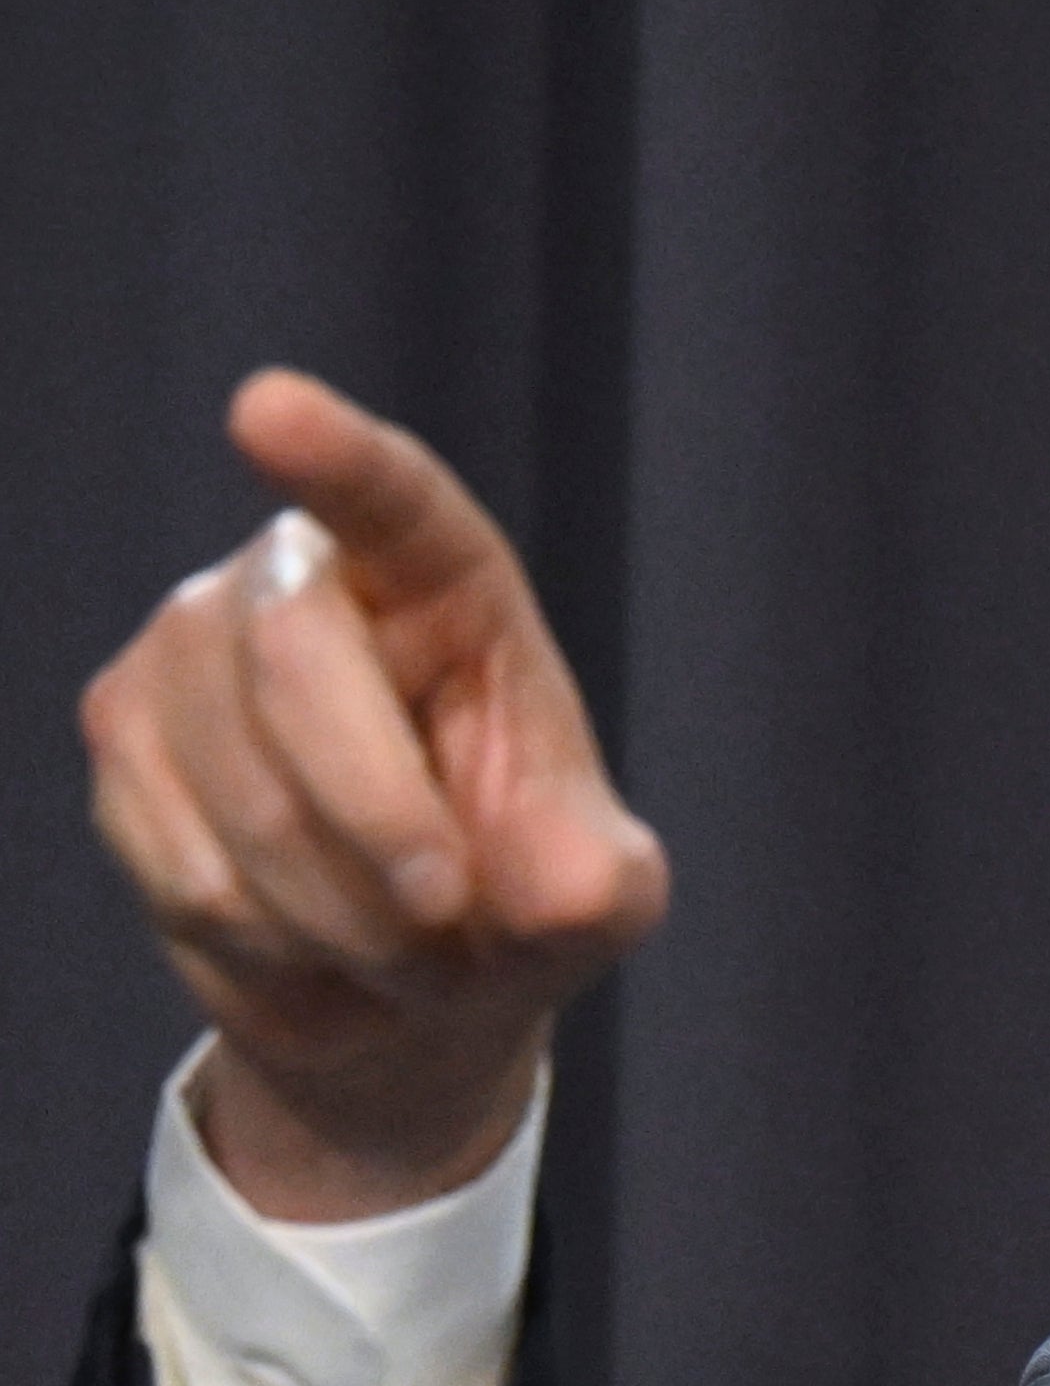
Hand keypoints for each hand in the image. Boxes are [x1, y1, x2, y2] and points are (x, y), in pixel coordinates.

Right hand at [79, 370, 665, 1215]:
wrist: (410, 978)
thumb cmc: (519, 892)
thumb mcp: (593, 890)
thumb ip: (592, 879)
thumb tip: (565, 888)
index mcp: (440, 582)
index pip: (392, 502)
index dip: (336, 457)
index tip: (269, 408)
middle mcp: (294, 584)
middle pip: (300, 668)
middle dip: (384, 827)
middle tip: (448, 919)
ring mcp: (186, 654)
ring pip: (245, 801)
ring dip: (345, 920)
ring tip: (402, 945)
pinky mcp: (120, 740)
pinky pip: (192, 874)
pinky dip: (276, 950)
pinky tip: (316, 947)